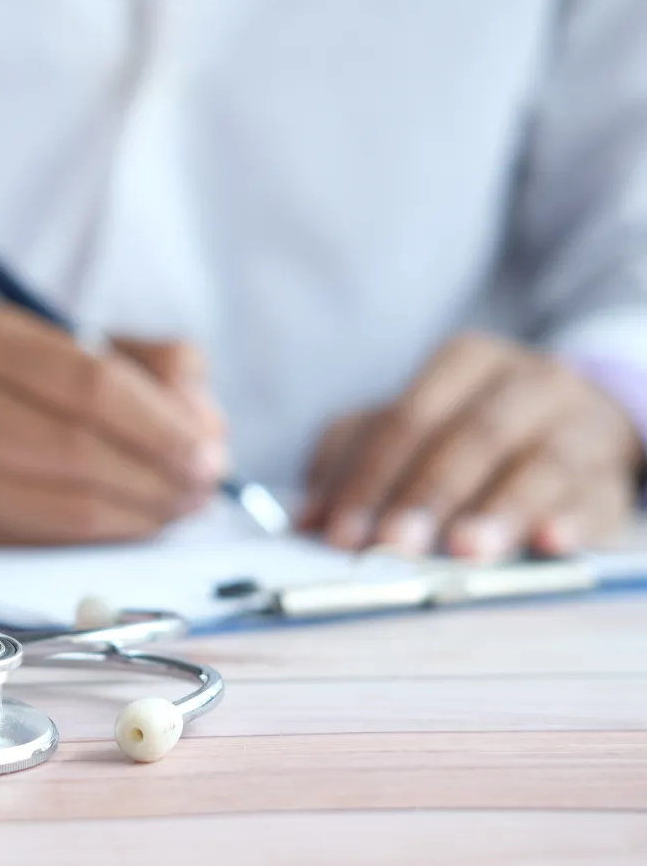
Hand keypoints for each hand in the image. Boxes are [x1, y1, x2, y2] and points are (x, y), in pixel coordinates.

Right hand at [0, 306, 226, 544]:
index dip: (162, 422)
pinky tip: (139, 523)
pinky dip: (109, 531)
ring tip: (181, 506)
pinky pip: (48, 531)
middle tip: (205, 485)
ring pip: (70, 497)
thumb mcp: (57, 348)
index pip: (92, 380)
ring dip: (144, 508)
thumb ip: (143, 366)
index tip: (210, 448)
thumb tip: (206, 422)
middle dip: (161, 470)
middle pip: (81, 441)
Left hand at [299, 332, 643, 559]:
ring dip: (498, 511)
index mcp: (465, 362)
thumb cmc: (470, 430)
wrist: (577, 422)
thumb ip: (353, 461)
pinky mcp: (611, 473)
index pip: (409, 419)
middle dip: (427, 496)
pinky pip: (596, 494)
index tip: (343, 534)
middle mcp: (527, 382)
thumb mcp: (409, 428)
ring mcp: (579, 425)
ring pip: (539, 464)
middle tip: (393, 548)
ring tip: (464, 553)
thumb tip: (305, 519)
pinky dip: (572, 519)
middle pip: (472, 437)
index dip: (371, 478)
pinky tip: (548, 543)